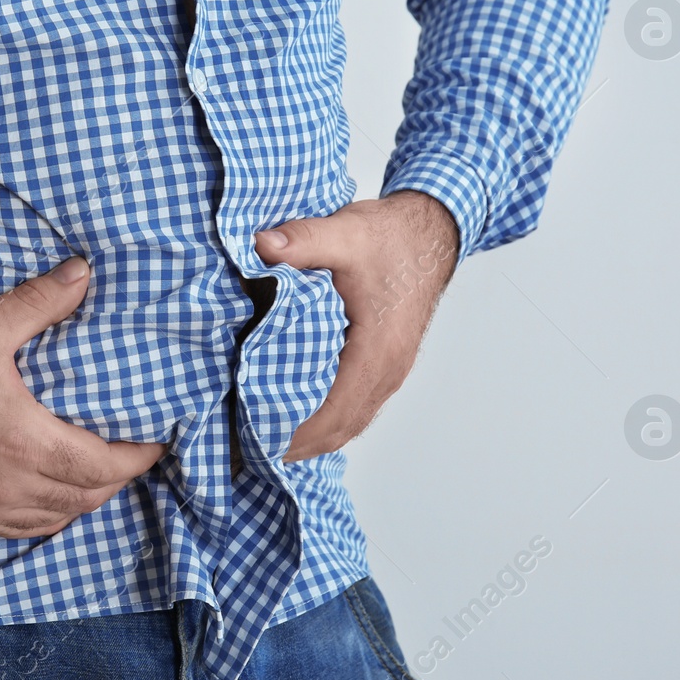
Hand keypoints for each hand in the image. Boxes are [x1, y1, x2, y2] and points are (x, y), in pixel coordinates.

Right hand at [0, 256, 166, 538]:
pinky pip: (14, 530)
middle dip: (117, 480)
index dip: (138, 458)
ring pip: (53, 519)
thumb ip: (38, 303)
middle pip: (86, 499)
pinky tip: (44, 501)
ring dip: (83, 502)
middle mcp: (9, 483)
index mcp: (25, 441)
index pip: (104, 466)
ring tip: (95, 476)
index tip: (155, 442)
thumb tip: (82, 274)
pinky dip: (43, 518)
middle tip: (131, 455)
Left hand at [253, 190, 458, 462]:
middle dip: (296, 442)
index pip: (333, 409)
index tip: (256, 435)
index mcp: (377, 349)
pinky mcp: (385, 365)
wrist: (430, 233)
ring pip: (350, 423)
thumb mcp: (346, 233)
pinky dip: (328, 422)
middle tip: (249, 446)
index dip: (295, 429)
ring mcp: (390, 371)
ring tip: (267, 443)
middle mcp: (388, 370)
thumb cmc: (391, 238)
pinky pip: (356, 408)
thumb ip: (304, 240)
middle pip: (340, 427)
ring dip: (312, 438)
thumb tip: (261, 245)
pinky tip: (300, 421)